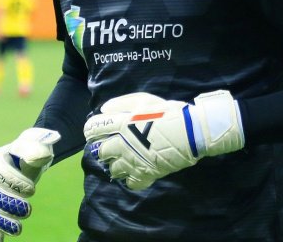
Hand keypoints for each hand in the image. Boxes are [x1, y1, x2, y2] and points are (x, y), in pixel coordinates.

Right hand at [0, 128, 60, 240]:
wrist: (26, 159)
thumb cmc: (31, 150)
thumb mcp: (36, 144)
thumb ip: (37, 147)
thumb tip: (41, 155)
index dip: (14, 183)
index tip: (32, 190)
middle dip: (7, 204)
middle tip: (28, 210)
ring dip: (1, 220)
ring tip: (18, 229)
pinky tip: (0, 238)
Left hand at [83, 90, 243, 189]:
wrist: (191, 132)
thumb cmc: (168, 112)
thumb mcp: (144, 100)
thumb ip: (121, 103)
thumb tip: (103, 109)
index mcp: (122, 124)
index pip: (94, 129)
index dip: (91, 130)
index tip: (93, 131)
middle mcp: (123, 145)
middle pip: (101, 151)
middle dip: (103, 148)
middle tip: (110, 145)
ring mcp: (133, 162)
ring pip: (113, 169)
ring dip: (115, 164)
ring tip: (123, 159)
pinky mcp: (145, 174)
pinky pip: (130, 183)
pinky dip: (130, 178)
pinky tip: (135, 171)